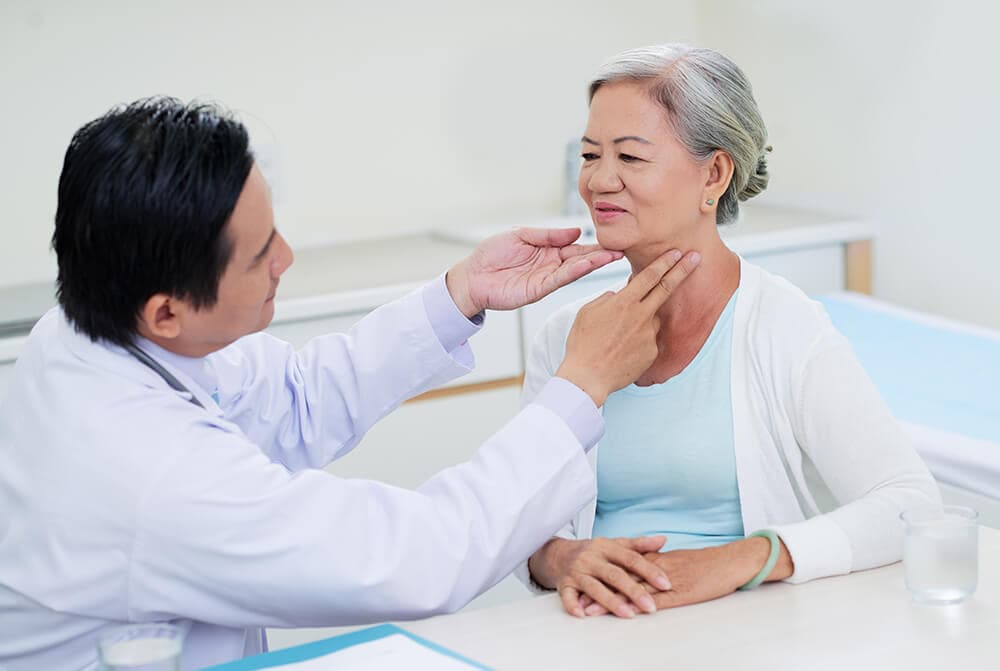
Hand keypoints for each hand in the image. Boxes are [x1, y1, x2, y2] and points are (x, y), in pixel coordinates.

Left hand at [445, 227, 623, 317]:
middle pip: (580, 258)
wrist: (472, 276)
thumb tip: (576, 231)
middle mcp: (551, 264)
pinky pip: (560, 280)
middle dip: (600, 254)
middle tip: (622, 249)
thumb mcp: (521, 235)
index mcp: (548, 249)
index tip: (612, 238)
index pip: (575, 246)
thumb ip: (548, 235)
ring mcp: (546, 278)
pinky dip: (574, 272)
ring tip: (611, 256)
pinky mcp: (539, 290)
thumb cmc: (492, 254)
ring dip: (593, 263)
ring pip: (574, 270)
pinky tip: (587, 265)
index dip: (592, 243)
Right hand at [527, 536, 671, 618]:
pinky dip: (573, 605)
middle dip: (634, 591)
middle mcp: (591, 558)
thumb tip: (663, 540)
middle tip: (651, 606)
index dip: (649, 571)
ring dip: (610, 601)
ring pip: (594, 587)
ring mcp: (577, 572)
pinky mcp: (564, 584)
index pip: (631, 559)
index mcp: (606, 547)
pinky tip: (583, 615)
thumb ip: (639, 545)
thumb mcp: (615, 544)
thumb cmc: (593, 552)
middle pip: (614, 575)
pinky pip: (567, 596)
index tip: (666, 584)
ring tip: (627, 613)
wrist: (558, 554)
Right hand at [555, 249, 699, 406]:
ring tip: (619, 336)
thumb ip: (607, 299)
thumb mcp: (588, 312)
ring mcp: (649, 335)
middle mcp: (641, 316)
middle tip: (695, 258)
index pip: (650, 275)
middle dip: (682, 270)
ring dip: (642, 320)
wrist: (588, 377)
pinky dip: (639, 340)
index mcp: (624, 303)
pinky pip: (649, 339)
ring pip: (652, 319)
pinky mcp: (652, 352)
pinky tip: (622, 349)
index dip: (665, 262)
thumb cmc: (583, 345)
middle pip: (666, 287)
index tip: (676, 252)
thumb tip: (618, 295)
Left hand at [581, 536, 793, 615]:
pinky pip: (653, 601)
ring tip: (589, 610)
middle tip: (578, 599)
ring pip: (632, 590)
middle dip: (598, 589)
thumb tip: (647, 570)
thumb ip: (662, 564)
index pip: (623, 567)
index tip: (585, 583)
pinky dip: (636, 607)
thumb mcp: (681, 562)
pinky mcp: (679, 593)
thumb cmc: (710, 564)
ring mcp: (667, 581)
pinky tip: (623, 614)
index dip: (603, 576)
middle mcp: (657, 567)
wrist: (732, 561)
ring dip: (610, 600)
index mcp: (657, 559)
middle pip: (621, 578)